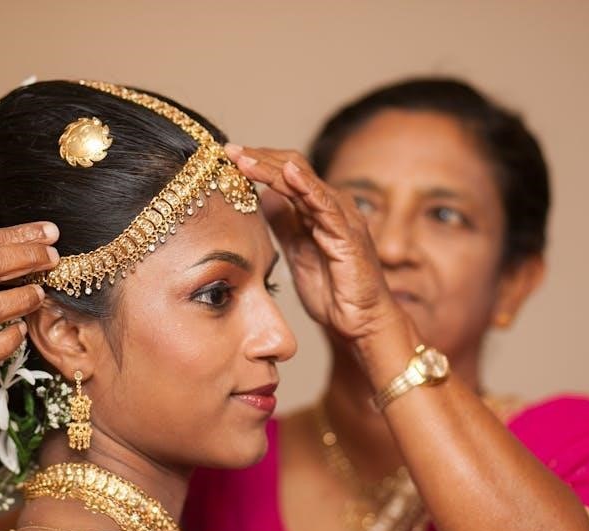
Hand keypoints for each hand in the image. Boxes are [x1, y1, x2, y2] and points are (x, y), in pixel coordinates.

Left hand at [226, 144, 406, 343]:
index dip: (257, 164)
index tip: (227, 158)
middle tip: (229, 150)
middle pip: (292, 168)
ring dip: (271, 167)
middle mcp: (332, 206)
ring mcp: (342, 217)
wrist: (361, 322)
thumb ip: (284, 225)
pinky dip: (306, 186)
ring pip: (303, 181)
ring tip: (244, 158)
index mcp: (318, 210)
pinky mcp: (348, 234)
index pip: (285, 175)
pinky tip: (287, 172)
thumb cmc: (334, 292)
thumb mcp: (297, 253)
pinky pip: (325, 204)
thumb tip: (262, 198)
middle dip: (259, 158)